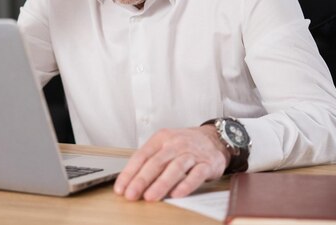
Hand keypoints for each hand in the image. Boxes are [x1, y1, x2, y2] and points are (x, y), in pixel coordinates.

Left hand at [113, 126, 229, 201]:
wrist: (215, 139)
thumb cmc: (184, 145)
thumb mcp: (165, 145)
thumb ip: (150, 160)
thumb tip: (130, 181)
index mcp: (161, 139)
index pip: (141, 156)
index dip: (129, 173)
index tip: (121, 188)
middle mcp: (175, 144)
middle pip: (156, 162)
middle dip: (142, 180)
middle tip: (131, 194)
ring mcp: (192, 154)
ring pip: (175, 168)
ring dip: (161, 184)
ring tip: (150, 197)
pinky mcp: (207, 164)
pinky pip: (196, 175)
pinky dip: (186, 185)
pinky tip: (176, 194)